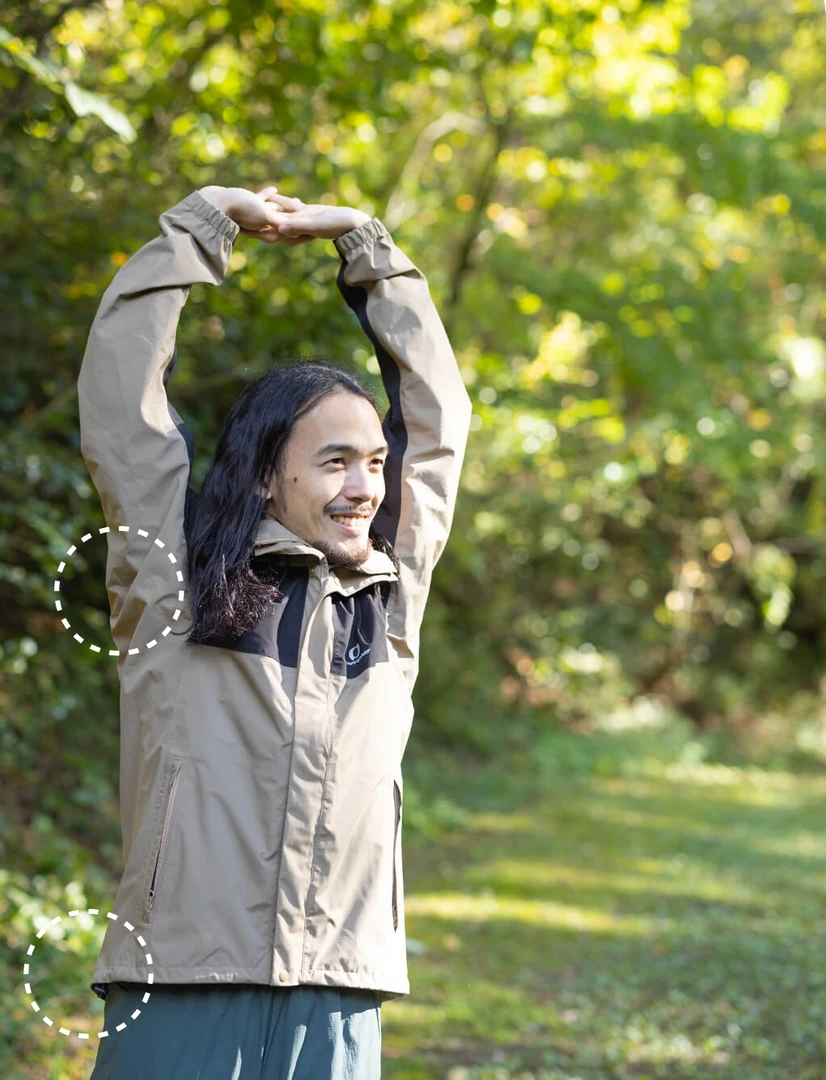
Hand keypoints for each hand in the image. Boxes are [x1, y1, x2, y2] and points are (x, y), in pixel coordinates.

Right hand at [198, 185, 304, 236]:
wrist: (216, 204)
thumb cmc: (241, 210)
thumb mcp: (264, 216)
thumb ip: (280, 222)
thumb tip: (297, 230)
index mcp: (268, 231)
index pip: (290, 231)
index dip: (303, 230)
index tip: (317, 228)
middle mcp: (262, 225)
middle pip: (284, 222)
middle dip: (297, 219)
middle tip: (311, 214)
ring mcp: (253, 215)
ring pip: (273, 210)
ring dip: (284, 205)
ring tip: (296, 200)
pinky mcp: (245, 205)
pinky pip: (261, 201)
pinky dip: (268, 196)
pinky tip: (273, 188)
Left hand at [238, 199, 371, 245]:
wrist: (351, 223)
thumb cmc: (337, 225)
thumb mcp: (317, 224)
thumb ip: (299, 226)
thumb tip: (279, 228)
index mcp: (293, 234)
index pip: (268, 233)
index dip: (253, 230)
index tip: (238, 225)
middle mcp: (293, 229)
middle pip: (268, 225)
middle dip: (252, 222)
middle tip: (233, 215)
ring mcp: (298, 222)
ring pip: (275, 216)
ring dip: (262, 210)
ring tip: (247, 203)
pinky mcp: (304, 213)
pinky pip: (287, 207)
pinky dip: (278, 201)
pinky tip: (269, 193)